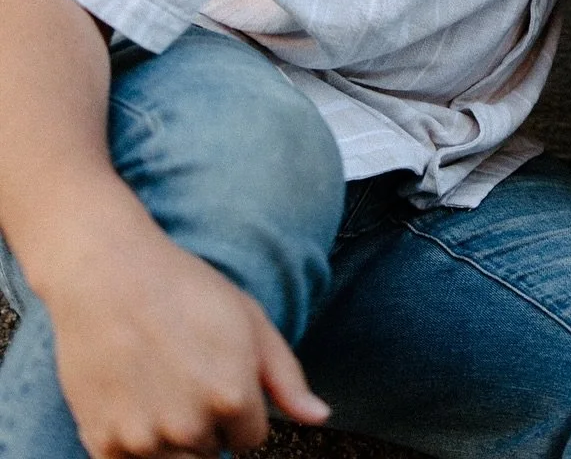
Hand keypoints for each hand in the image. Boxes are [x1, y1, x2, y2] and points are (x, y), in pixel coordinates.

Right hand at [44, 206, 327, 456]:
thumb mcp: (251, 320)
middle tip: (185, 373)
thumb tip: (320, 417)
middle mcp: (191, 428)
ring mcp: (144, 440)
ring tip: (159, 386)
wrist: (108, 275)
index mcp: (234, 398)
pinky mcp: (103, 445)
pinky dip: (134, 442)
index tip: (217, 373)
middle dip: (206, 422)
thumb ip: (287, 377)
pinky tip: (132, 397)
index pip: (250, 439)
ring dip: (171, 437)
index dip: (238, 407)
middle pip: (212, 451)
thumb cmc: (186, 290)